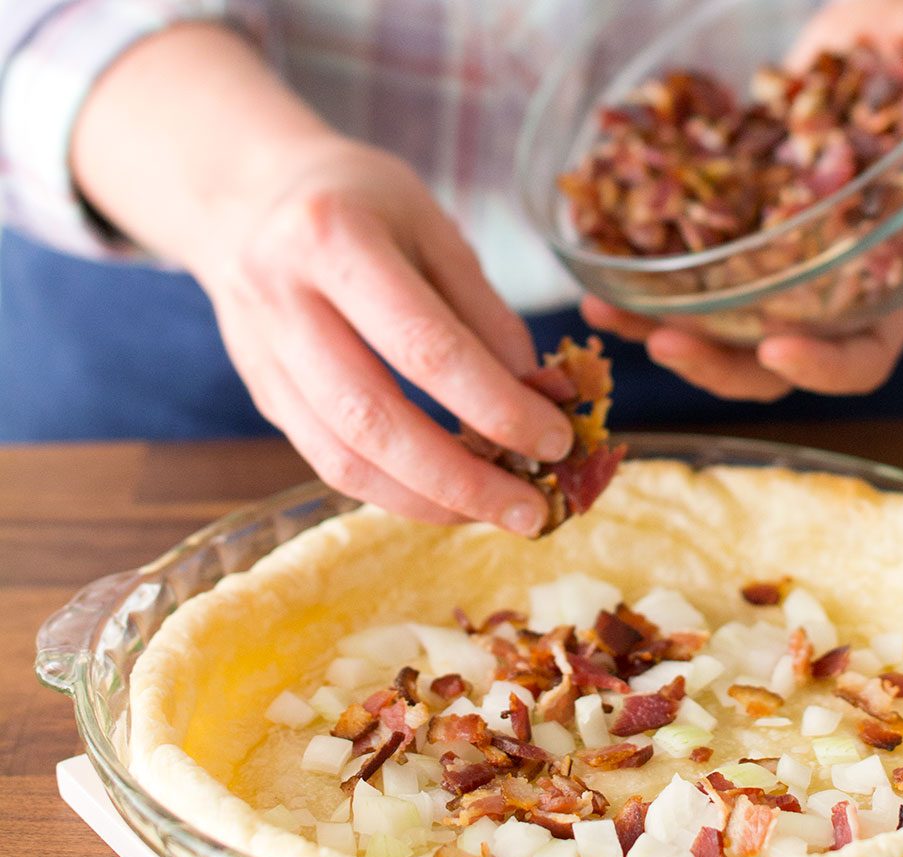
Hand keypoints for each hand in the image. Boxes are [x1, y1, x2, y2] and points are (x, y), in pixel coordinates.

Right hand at [199, 138, 574, 533]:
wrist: (245, 197)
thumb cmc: (358, 204)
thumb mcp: (432, 227)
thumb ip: (485, 312)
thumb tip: (539, 400)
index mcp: (334, 238)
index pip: (426, 346)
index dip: (497, 406)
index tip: (557, 440)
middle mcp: (282, 300)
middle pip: (375, 420)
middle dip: (463, 479)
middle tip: (531, 510)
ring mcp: (263, 357)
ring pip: (344, 460)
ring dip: (429, 501)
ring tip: (496, 512)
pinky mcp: (263, 396)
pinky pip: (329, 463)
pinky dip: (395, 493)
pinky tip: (447, 497)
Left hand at [584, 0, 902, 401]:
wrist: (889, 10)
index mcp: (893, 280)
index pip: (865, 357)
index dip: (826, 367)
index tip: (781, 349)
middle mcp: (825, 288)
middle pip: (770, 362)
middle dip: (718, 362)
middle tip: (665, 342)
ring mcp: (772, 264)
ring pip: (713, 327)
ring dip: (658, 330)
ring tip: (606, 314)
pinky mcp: (728, 229)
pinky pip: (678, 271)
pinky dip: (636, 274)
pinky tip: (593, 264)